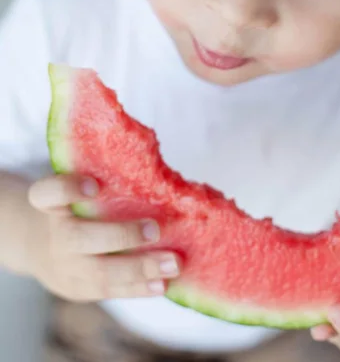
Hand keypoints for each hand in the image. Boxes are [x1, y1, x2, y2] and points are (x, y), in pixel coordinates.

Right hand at [27, 175, 179, 301]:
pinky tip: (163, 283)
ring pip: (99, 272)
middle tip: (154, 229)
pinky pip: (110, 291)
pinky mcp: (80, 289)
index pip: (47, 194)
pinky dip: (139, 288)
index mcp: (51, 204)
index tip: (94, 185)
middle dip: (120, 235)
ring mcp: (66, 267)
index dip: (67, 189)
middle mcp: (56, 236)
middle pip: (79, 238)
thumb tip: (160, 175)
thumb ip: (106, 181)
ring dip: (139, 268)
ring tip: (172, 263)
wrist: (42, 248)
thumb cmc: (75, 208)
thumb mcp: (77, 190)